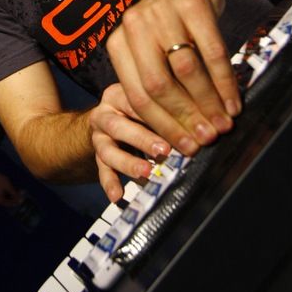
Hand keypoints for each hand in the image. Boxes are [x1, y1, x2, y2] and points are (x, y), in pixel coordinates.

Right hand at [0, 171, 22, 206]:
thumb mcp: (8, 187)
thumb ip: (14, 194)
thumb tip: (20, 199)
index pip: (10, 204)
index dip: (17, 201)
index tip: (23, 198)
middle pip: (8, 201)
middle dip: (15, 197)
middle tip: (21, 193)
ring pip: (6, 197)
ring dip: (12, 194)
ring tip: (18, 190)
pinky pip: (3, 194)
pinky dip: (8, 192)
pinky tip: (12, 188)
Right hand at [89, 84, 169, 201]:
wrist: (106, 120)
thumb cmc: (135, 112)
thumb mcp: (146, 104)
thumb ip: (164, 112)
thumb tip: (195, 128)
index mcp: (118, 95)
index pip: (135, 102)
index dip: (157, 115)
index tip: (178, 129)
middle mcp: (104, 114)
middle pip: (119, 126)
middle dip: (142, 139)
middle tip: (164, 151)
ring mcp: (98, 136)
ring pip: (108, 150)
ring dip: (128, 163)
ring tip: (146, 173)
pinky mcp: (96, 155)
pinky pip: (101, 170)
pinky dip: (110, 184)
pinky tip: (118, 196)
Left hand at [106, 0, 238, 155]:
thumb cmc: (167, 24)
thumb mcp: (148, 50)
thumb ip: (154, 85)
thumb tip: (175, 135)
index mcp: (118, 43)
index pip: (136, 94)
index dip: (160, 124)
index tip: (180, 146)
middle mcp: (135, 26)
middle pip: (158, 85)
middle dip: (184, 118)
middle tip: (204, 139)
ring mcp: (163, 13)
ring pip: (185, 70)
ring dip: (207, 103)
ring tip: (220, 124)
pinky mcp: (192, 6)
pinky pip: (212, 52)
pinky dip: (224, 82)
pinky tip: (232, 101)